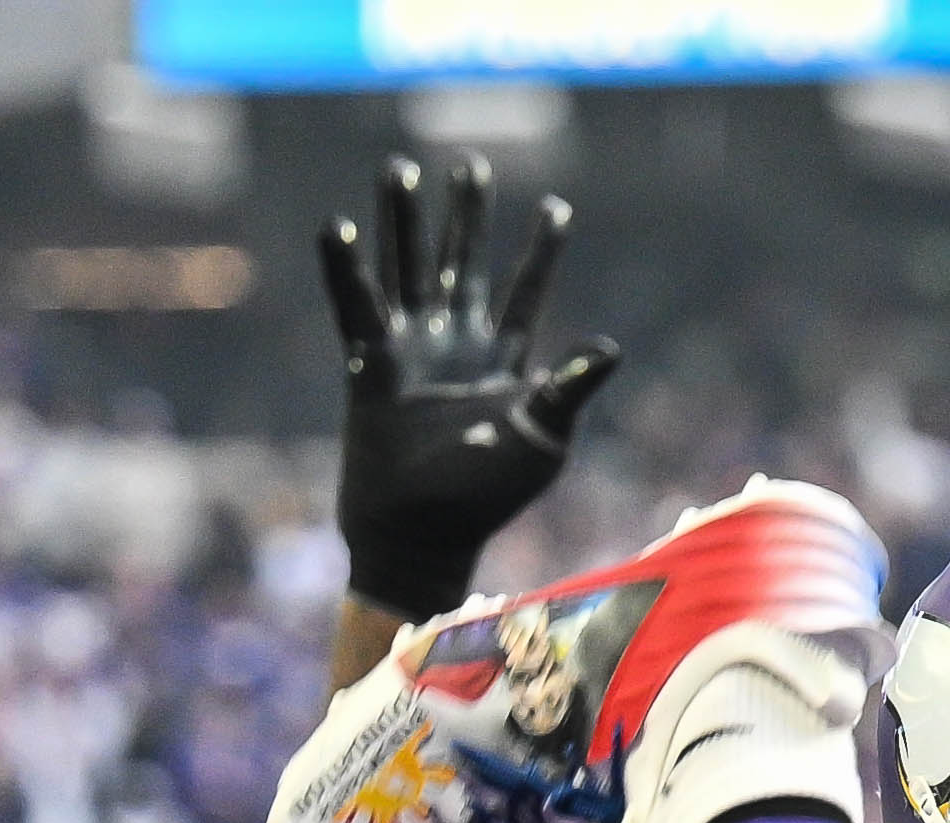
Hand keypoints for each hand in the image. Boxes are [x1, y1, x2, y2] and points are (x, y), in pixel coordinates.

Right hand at [319, 152, 617, 621]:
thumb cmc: (485, 500)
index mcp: (503, 364)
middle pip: (463, 263)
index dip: (541, 252)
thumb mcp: (540, 440)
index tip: (556, 207)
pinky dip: (345, 268)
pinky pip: (355, 305)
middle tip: (470, 163)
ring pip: (408, 268)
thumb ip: (567, 390)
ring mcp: (410, 353)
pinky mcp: (369, 365)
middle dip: (466, 216)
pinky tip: (339, 226)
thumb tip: (610, 349)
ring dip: (404, 221)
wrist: (422, 533)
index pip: (526, 293)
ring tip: (398, 167)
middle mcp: (456, 348)